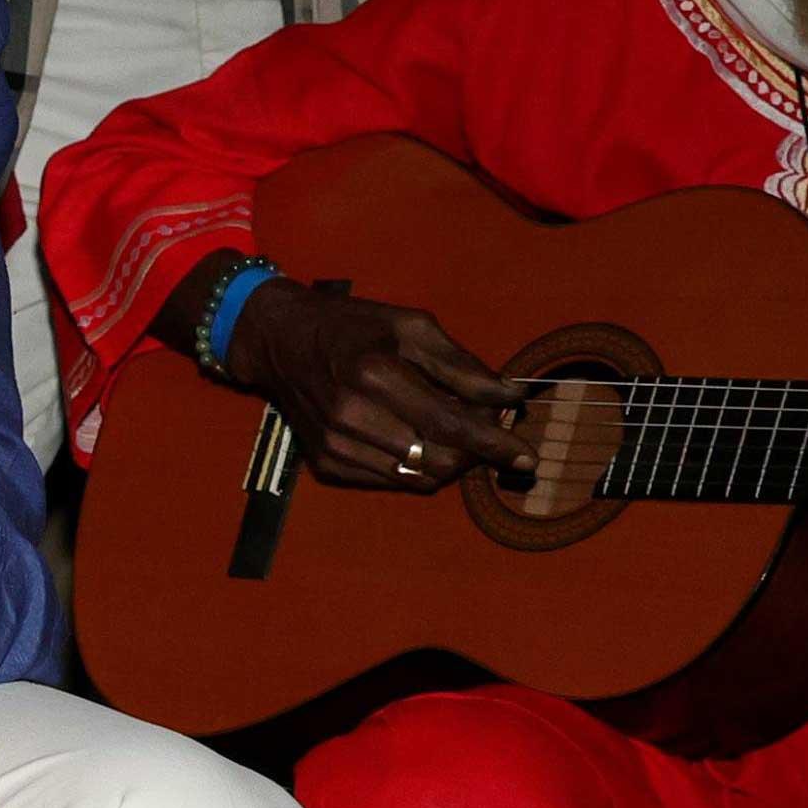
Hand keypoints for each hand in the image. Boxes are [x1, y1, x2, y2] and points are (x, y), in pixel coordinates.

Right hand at [227, 283, 528, 490]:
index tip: (526, 454)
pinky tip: (412, 437)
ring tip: (448, 430)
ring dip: (447, 460)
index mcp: (375, 375)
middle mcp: (352, 417)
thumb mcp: (411, 326)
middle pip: (438, 460)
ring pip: (418, 478)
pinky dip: (414, 466)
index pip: (449, 423)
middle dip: (473, 452)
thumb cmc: (354, 327)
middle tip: (482, 428)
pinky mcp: (326, 463)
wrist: (281, 342)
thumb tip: (510, 397)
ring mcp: (335, 445)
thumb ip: (462, 365)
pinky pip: (391, 481)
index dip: (494, 442)